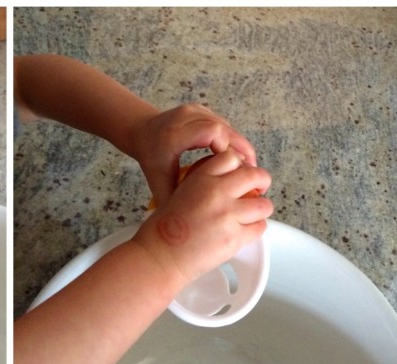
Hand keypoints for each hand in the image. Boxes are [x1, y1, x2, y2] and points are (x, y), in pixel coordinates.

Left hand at [129, 102, 258, 208]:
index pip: (212, 133)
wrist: (143, 131)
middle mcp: (187, 117)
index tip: (237, 171)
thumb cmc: (151, 159)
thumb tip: (187, 221)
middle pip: (223, 128)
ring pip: (227, 126)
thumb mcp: (158, 181)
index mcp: (175, 134)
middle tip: (253, 170)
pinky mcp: (203, 110)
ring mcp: (196, 110)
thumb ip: (172, 198)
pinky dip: (233, 140)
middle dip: (241, 149)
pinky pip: (224, 125)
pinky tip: (239, 157)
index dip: (228, 149)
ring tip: (249, 166)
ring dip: (240, 145)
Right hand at [132, 148, 272, 287]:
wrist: (157, 258)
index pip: (231, 157)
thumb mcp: (177, 194)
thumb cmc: (160, 233)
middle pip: (255, 176)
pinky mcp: (234, 238)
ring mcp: (228, 215)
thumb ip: (200, 186)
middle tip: (259, 189)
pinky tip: (248, 230)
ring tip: (254, 214)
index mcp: (201, 178)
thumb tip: (220, 186)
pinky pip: (259, 228)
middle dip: (261, 181)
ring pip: (263, 205)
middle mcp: (217, 192)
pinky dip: (256, 228)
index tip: (240, 173)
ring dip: (261, 209)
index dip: (239, 165)